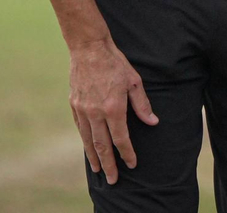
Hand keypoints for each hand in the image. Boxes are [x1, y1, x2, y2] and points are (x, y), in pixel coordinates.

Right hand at [69, 38, 158, 184]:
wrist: (89, 48)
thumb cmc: (115, 62)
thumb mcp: (134, 81)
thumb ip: (142, 105)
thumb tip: (153, 122)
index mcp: (113, 107)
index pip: (121, 138)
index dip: (127, 153)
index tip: (132, 164)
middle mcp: (96, 112)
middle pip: (102, 145)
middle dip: (108, 164)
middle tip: (112, 179)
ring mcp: (82, 109)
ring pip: (88, 140)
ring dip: (93, 157)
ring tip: (98, 169)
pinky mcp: (74, 104)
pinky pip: (80, 127)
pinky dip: (84, 140)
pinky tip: (88, 147)